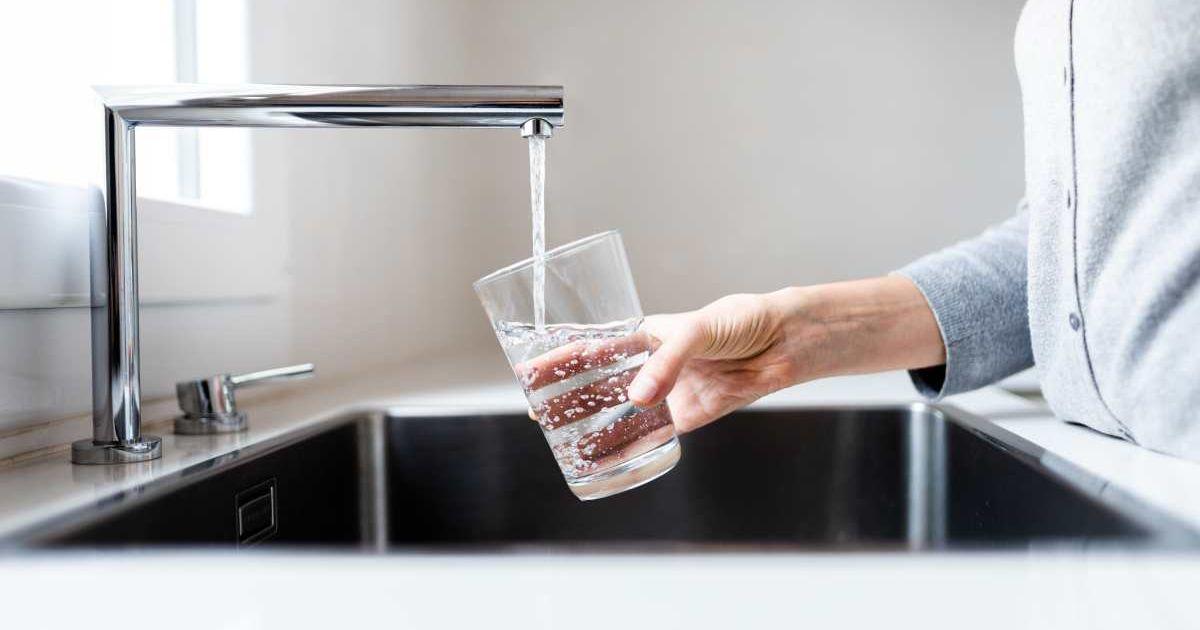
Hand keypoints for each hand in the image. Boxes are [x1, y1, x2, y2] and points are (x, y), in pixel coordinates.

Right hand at [524, 277, 944, 434]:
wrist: (783, 343)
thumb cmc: (742, 320)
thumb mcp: (697, 330)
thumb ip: (668, 361)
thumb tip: (639, 398)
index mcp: (645, 336)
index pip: (593, 346)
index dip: (561, 357)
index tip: (530, 368)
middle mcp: (651, 365)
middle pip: (599, 383)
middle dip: (567, 396)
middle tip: (537, 410)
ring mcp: (667, 392)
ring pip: (619, 412)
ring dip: (592, 425)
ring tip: (561, 438)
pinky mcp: (687, 417)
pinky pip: (651, 435)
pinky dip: (629, 448)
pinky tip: (606, 458)